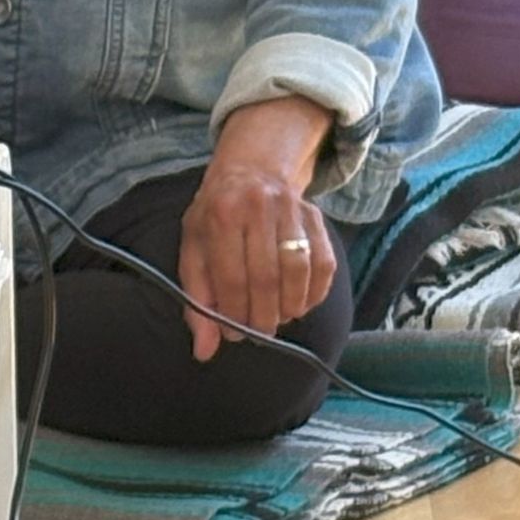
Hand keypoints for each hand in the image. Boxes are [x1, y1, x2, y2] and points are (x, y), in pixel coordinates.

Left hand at [179, 99, 336, 360]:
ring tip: (277, 318)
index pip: (231, 279)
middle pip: (266, 279)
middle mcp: (258, 207)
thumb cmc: (216, 214)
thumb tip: (204, 351)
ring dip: (289, 308)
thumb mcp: (194, 247)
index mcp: (222, 214)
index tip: (233, 333)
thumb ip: (197, 299)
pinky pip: (324, 263)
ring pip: (298, 272)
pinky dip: (315, 293)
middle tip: (257, 332)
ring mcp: (291, 208)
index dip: (233, 316)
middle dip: (262, 319)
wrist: (251, 168)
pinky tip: (299, 303)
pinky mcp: (315, 215)